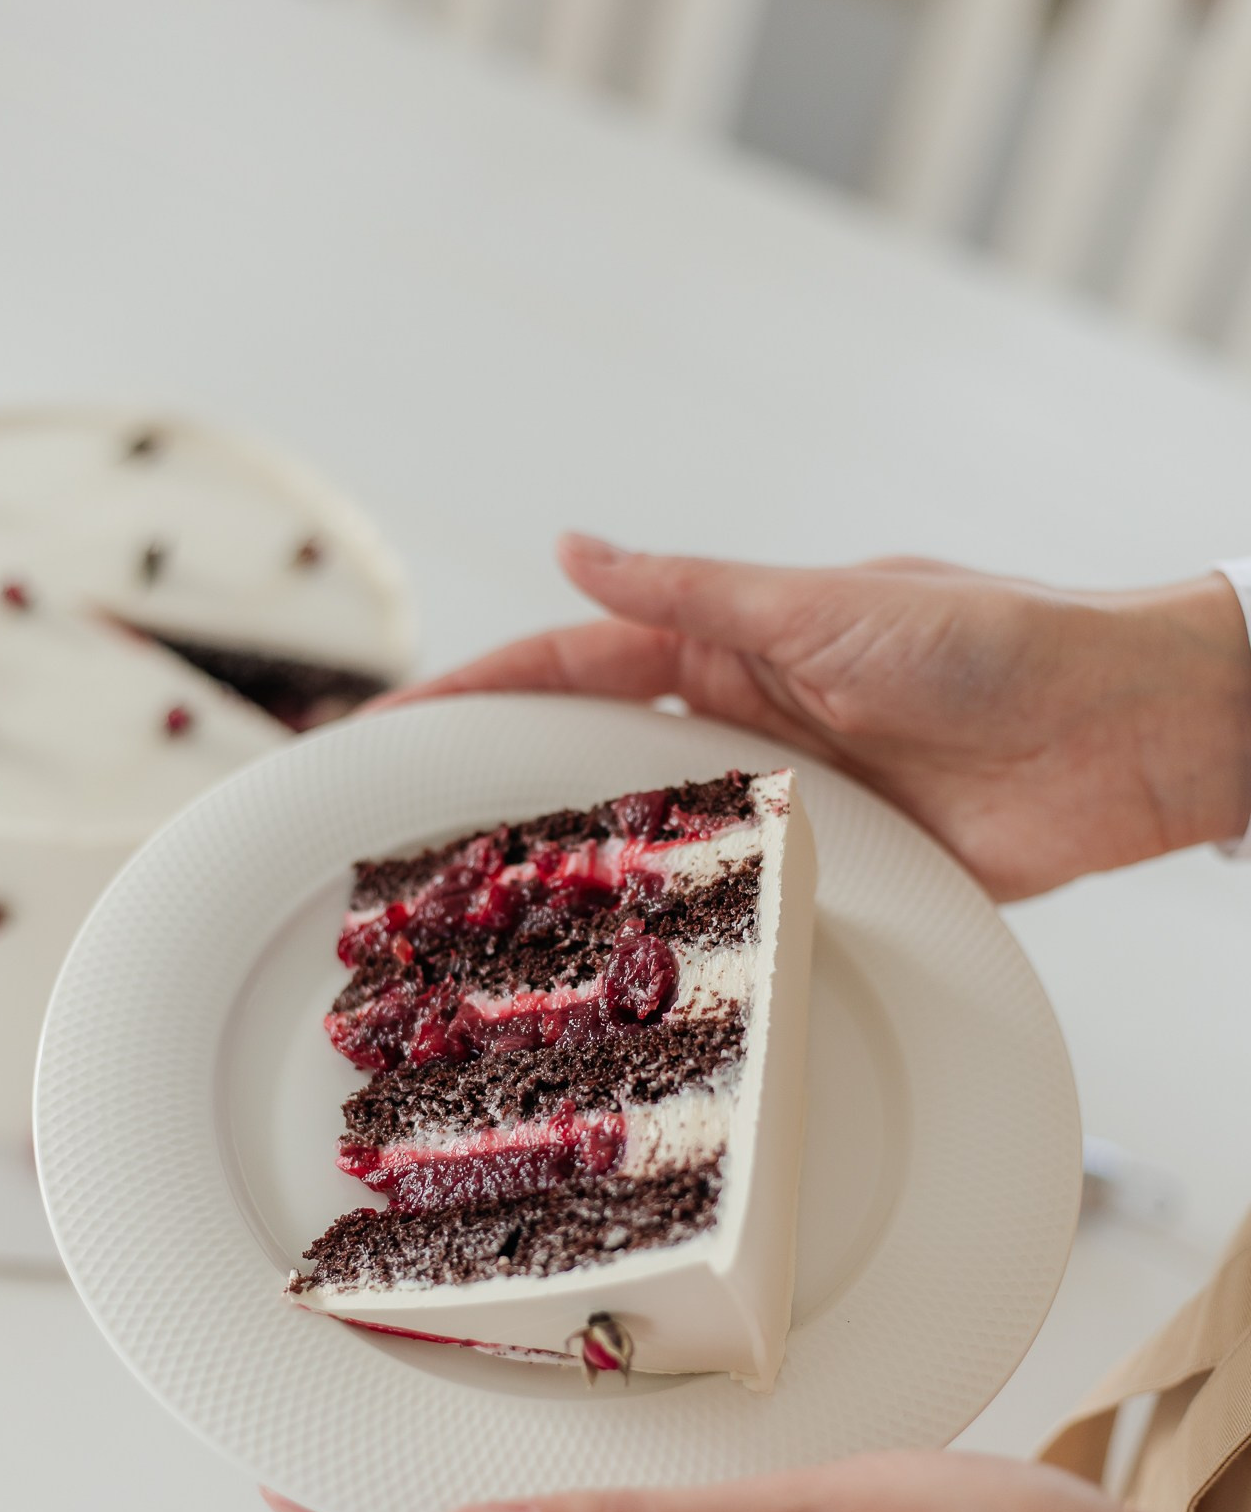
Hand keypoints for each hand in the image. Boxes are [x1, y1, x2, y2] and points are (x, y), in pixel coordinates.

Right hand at [372, 538, 1250, 900]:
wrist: (1126, 733)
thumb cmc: (995, 643)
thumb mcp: (826, 607)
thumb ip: (695, 593)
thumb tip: (573, 544)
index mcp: (730, 643)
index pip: (569, 662)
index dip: (473, 695)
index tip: (385, 731)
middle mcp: (747, 720)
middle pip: (595, 759)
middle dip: (502, 794)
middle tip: (413, 854)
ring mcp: (790, 798)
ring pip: (658, 840)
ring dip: (584, 875)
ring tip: (491, 931)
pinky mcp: (843, 867)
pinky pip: (743, 899)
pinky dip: (687, 927)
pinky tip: (634, 967)